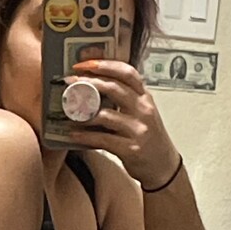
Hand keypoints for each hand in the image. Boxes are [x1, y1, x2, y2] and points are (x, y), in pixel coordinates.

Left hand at [65, 59, 180, 189]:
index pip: (127, 73)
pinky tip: (73, 134)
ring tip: (68, 111)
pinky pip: (102, 139)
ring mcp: (138, 129)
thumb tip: (94, 87)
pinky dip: (85, 136)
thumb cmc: (148, 138)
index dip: (105, 65)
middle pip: (114, 88)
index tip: (85, 64)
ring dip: (83, 112)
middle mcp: (143, 110)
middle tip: (70, 82)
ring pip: (106, 114)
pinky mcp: (130, 148)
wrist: (162, 165)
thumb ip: (124, 99)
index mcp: (144, 98)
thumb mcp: (141, 113)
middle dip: (88, 83)